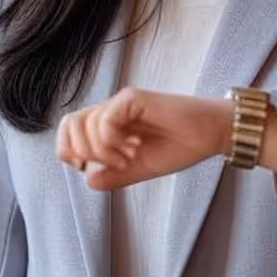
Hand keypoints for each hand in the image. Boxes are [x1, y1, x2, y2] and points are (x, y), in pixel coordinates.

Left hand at [55, 87, 233, 190]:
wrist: (209, 135)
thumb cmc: (179, 146)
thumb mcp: (140, 170)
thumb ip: (112, 176)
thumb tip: (87, 178)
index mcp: (109, 127)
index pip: (69, 131)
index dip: (67, 151)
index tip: (87, 167)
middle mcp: (111, 112)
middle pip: (69, 125)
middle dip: (81, 152)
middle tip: (112, 163)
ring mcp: (121, 103)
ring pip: (85, 124)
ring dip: (103, 151)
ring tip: (130, 158)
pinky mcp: (132, 98)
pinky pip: (105, 120)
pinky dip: (112, 141)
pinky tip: (134, 149)